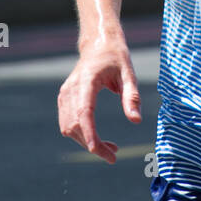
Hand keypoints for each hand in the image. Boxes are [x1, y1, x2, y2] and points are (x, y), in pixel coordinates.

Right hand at [57, 34, 141, 163]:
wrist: (98, 44)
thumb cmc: (116, 58)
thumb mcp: (129, 74)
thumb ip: (132, 96)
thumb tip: (136, 121)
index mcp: (87, 80)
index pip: (83, 111)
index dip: (88, 133)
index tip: (97, 150)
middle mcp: (71, 89)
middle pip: (75, 125)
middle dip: (92, 144)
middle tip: (113, 156)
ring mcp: (65, 94)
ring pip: (69, 128)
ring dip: (86, 142)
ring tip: (110, 149)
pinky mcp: (64, 99)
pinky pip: (68, 123)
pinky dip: (81, 135)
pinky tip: (98, 139)